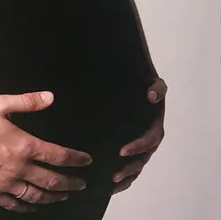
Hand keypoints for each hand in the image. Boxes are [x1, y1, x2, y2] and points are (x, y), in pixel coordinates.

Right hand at [0, 91, 92, 212]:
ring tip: (63, 196)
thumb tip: (50, 97)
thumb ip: (27, 101)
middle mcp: (19, 168)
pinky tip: (34, 206)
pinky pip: (14, 204)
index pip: (57, 156)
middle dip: (70, 183)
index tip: (86, 161)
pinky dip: (28, 207)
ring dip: (53, 197)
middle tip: (81, 185)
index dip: (75, 159)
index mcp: (23, 145)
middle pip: (52, 180)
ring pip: (36, 196)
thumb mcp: (0, 103)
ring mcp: (6, 183)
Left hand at [111, 76, 166, 194]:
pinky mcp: (132, 150)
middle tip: (114, 175)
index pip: (149, 141)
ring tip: (111, 183)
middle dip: (129, 168)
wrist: (136, 85)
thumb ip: (157, 88)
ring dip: (126, 177)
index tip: (122, 151)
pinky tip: (111, 186)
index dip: (138, 147)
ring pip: (137, 167)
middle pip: (142, 159)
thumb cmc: (146, 85)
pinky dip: (125, 178)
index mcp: (155, 126)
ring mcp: (141, 147)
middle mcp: (150, 140)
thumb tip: (152, 96)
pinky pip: (131, 167)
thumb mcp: (155, 83)